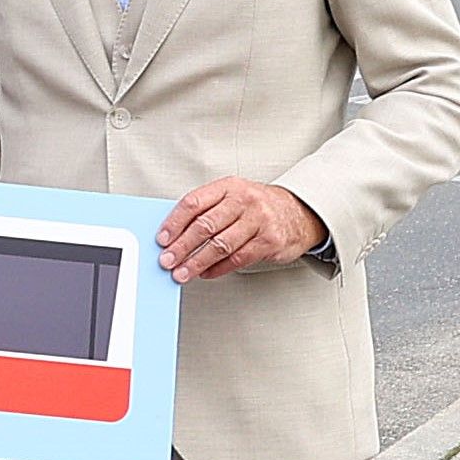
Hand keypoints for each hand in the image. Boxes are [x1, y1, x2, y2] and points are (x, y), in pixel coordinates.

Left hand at [158, 178, 324, 282]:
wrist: (298, 212)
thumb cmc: (258, 205)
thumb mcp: (232, 196)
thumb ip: (206, 209)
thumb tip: (174, 233)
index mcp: (228, 186)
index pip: (194, 202)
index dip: (174, 222)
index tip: (162, 239)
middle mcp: (244, 201)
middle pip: (205, 226)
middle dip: (182, 246)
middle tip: (167, 260)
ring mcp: (259, 221)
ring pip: (220, 245)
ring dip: (197, 262)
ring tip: (182, 272)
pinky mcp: (269, 241)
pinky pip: (237, 258)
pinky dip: (218, 269)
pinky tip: (205, 273)